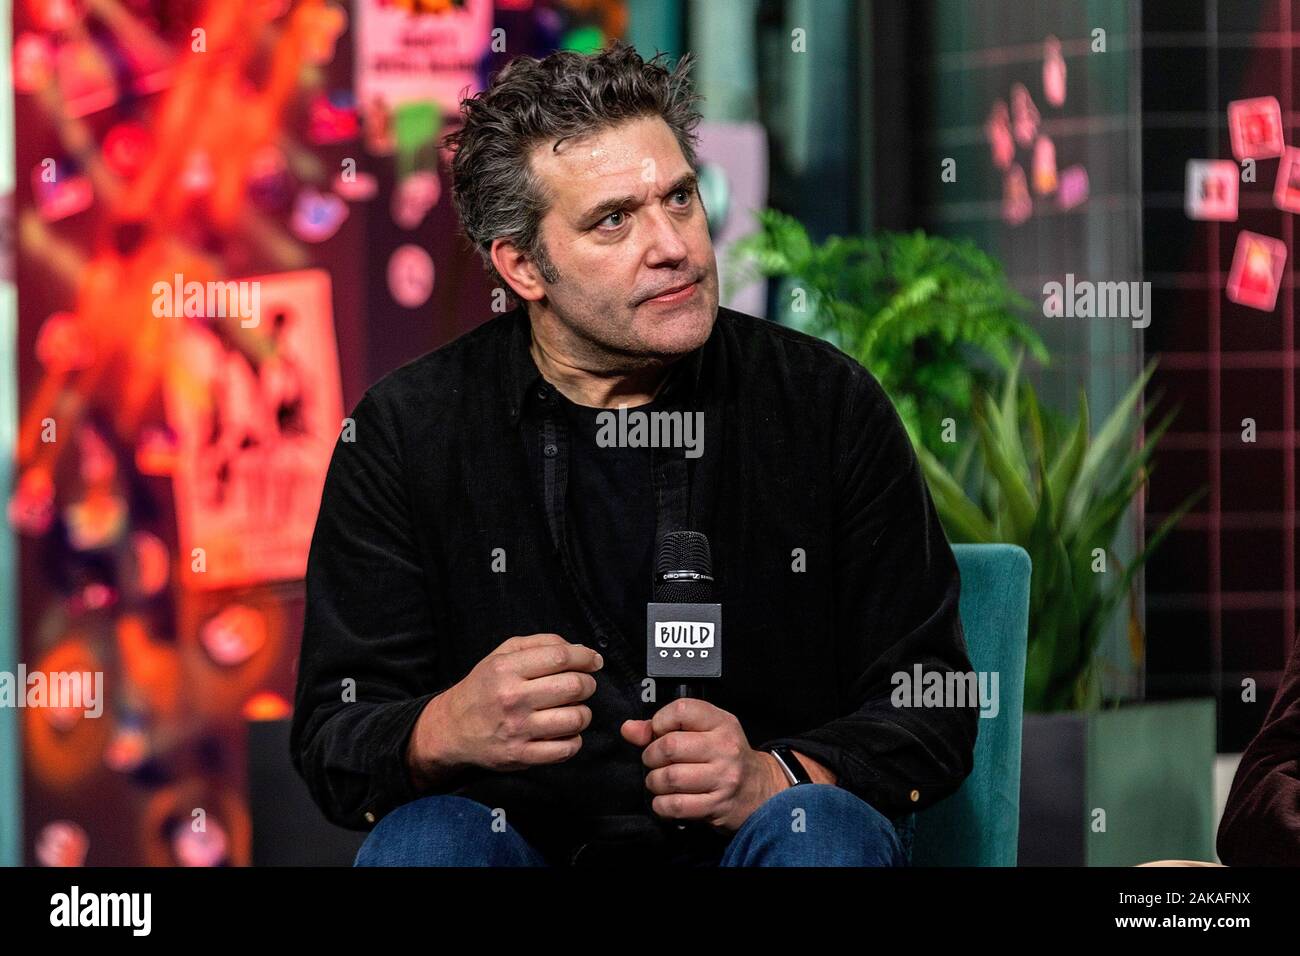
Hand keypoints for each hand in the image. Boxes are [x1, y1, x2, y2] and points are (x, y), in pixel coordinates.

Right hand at [411, 633, 602, 781]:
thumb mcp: (502, 654)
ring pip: (575, 719)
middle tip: (584, 685)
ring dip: (583, 713)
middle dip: (587, 684)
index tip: (594, 661)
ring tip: (574, 709)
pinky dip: (574, 740)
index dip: (586, 657)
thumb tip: (580, 649)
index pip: (560, 657)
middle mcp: (512, 698)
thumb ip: (541, 644)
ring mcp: (518, 729)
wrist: (452, 728)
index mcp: (507, 669)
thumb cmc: (484, 687)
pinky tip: (565, 732)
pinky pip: (565, 749)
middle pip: (573, 686)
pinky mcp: (521, 756)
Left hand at [620, 698, 789, 833]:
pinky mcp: (717, 805)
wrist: (757, 790)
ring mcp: (723, 778)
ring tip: (659, 781)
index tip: (659, 732)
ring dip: (655, 782)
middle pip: (670, 746)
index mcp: (721, 722)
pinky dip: (661, 805)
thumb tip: (629, 729)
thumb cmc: (724, 757)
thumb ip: (663, 728)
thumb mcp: (703, 732)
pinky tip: (665, 800)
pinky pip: (676, 805)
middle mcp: (725, 748)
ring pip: (670, 778)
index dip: (660, 721)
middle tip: (654, 761)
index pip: (681, 710)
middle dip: (651, 756)